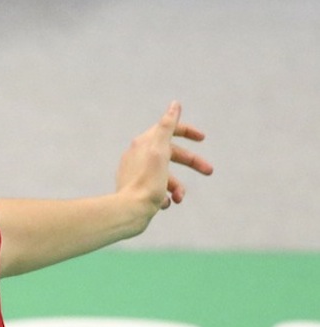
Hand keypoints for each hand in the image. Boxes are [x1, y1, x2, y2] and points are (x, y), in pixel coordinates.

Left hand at [116, 101, 213, 228]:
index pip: (168, 130)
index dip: (187, 131)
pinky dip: (166, 196)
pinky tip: (165, 203)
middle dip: (192, 162)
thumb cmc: (147, 181)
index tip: (202, 138)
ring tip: (179, 198)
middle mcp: (138, 156)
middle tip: (210, 171)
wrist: (129, 210)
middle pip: (172, 154)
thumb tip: (174, 104)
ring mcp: (136, 173)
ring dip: (178, 186)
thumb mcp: (160, 150)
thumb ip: (167, 126)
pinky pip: (157, 190)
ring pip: (166, 175)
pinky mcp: (136, 190)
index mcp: (144, 143)